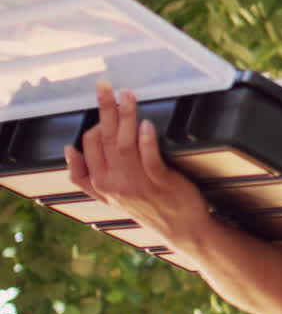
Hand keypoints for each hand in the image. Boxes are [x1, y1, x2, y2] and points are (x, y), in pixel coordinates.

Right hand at [66, 82, 211, 245]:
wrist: (181, 228)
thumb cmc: (146, 207)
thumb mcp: (108, 197)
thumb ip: (86, 176)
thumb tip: (69, 149)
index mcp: (99, 184)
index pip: (86, 146)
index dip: (93, 121)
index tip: (102, 101)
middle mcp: (113, 184)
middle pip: (103, 140)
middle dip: (103, 109)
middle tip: (105, 85)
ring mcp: (136, 183)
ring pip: (124, 144)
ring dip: (125, 116)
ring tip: (127, 95)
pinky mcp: (159, 182)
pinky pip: (149, 158)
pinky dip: (146, 140)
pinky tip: (146, 124)